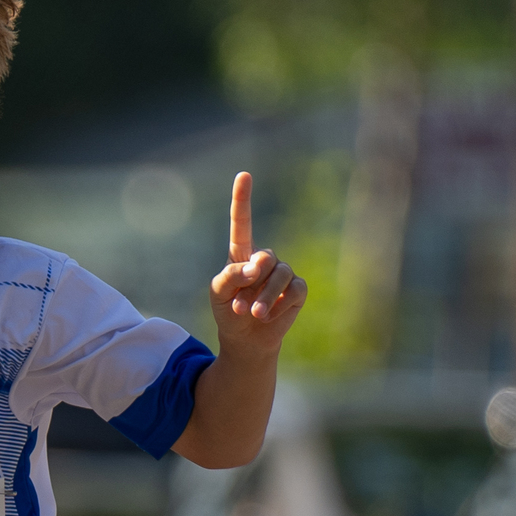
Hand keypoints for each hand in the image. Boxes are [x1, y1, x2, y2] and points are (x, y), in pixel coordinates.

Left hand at [208, 173, 305, 355]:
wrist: (246, 340)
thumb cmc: (228, 312)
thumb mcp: (218, 294)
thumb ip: (229, 276)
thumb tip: (254, 267)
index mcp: (242, 254)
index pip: (243, 223)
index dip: (242, 199)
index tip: (243, 175)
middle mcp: (265, 260)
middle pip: (264, 258)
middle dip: (252, 284)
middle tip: (240, 306)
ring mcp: (283, 273)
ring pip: (280, 275)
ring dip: (264, 298)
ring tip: (254, 314)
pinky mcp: (297, 290)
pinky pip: (294, 291)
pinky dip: (280, 306)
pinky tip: (269, 317)